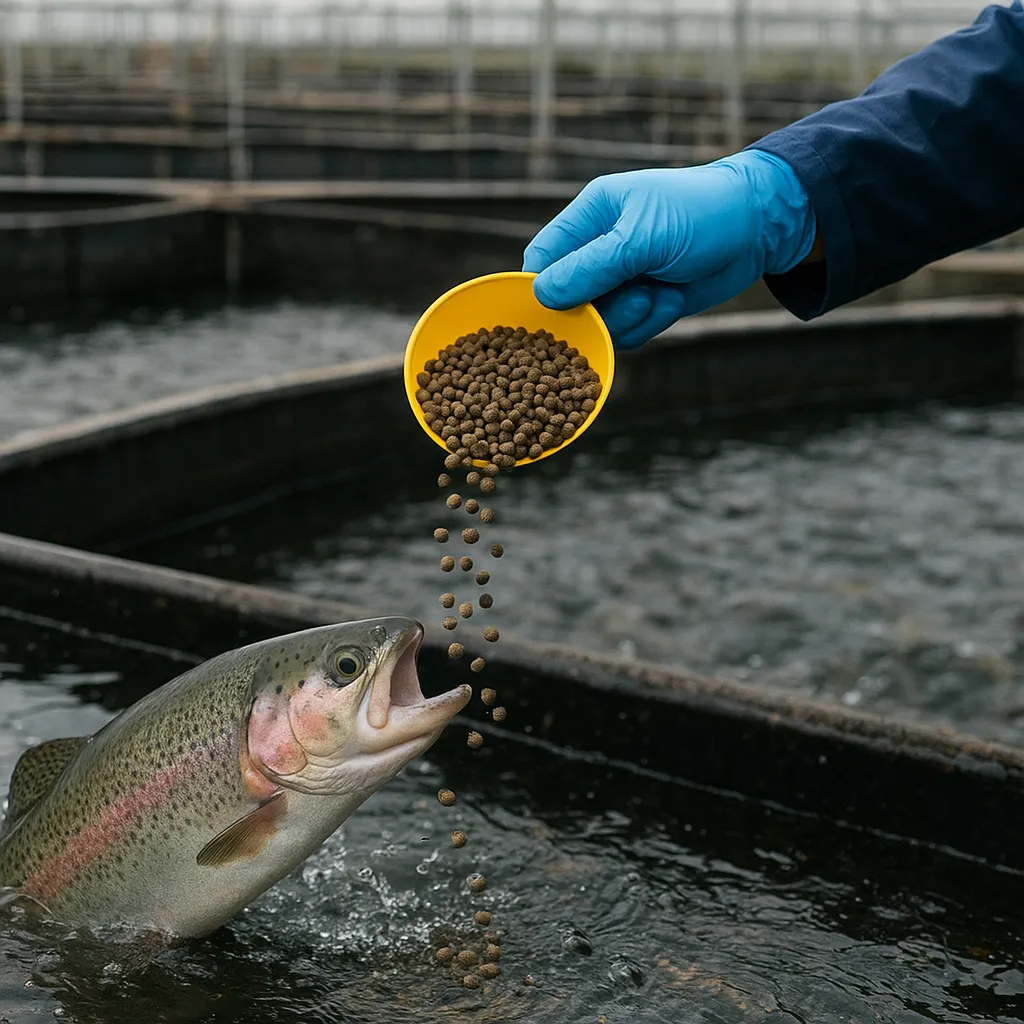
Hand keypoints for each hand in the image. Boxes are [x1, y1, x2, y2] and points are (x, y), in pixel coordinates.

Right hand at [522, 150, 816, 348]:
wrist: (760, 229)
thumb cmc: (700, 216)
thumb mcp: (642, 237)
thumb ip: (591, 267)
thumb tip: (542, 297)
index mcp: (590, 217)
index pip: (542, 258)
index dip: (542, 289)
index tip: (556, 311)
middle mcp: (598, 249)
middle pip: (567, 299)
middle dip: (597, 310)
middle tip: (637, 297)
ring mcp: (621, 280)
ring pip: (597, 322)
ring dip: (628, 318)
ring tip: (658, 295)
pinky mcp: (643, 305)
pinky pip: (625, 333)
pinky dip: (648, 324)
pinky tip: (672, 300)